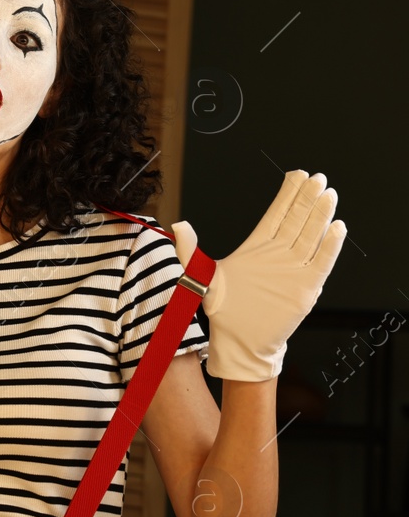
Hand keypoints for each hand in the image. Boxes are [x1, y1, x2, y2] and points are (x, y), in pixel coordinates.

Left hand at [171, 170, 345, 381]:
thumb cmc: (224, 311)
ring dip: (319, 215)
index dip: (287, 194)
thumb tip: (178, 224)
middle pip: (296, 220)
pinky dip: (330, 246)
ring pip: (310, 236)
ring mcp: (293, 269)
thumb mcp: (202, 278)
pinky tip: (337, 227)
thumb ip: (190, 251)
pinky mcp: (305, 287)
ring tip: (328, 193)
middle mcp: (278, 254)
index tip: (296, 174)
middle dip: (307, 198)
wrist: (239, 342)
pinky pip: (321, 262)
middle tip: (317, 177)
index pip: (276, 214)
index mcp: (257, 247)